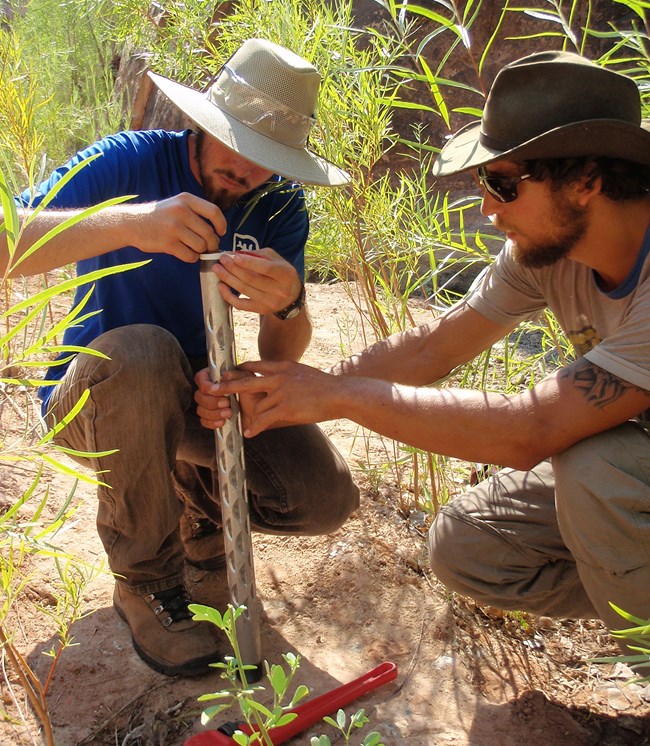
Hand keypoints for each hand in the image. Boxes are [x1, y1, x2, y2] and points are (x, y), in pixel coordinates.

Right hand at [132, 193, 225, 261]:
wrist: (132, 223)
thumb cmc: (159, 216)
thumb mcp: (177, 204)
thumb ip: (196, 213)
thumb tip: (217, 232)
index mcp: (186, 200)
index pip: (214, 212)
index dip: (221, 224)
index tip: (221, 232)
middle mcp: (181, 212)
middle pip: (209, 233)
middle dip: (212, 244)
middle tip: (209, 248)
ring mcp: (174, 228)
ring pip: (201, 246)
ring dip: (200, 251)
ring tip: (193, 249)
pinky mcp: (168, 243)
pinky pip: (190, 256)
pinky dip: (191, 258)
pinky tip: (185, 253)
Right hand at [194, 366, 262, 429]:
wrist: (262, 414)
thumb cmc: (257, 394)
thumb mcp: (249, 381)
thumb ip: (236, 376)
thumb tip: (223, 375)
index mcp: (217, 378)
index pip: (200, 378)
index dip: (204, 385)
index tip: (214, 390)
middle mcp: (212, 392)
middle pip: (198, 396)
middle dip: (211, 401)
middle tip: (226, 403)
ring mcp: (212, 406)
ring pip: (200, 410)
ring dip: (213, 413)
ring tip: (229, 413)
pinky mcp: (214, 419)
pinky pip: (204, 421)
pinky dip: (212, 422)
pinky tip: (223, 422)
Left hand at [208, 360, 335, 436]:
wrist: (340, 394)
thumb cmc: (323, 386)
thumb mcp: (301, 372)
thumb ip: (285, 375)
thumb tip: (273, 380)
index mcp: (282, 366)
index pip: (253, 365)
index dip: (238, 370)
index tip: (227, 374)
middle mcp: (279, 377)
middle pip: (246, 380)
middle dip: (227, 386)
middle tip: (212, 389)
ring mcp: (282, 392)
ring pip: (257, 405)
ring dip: (250, 417)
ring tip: (243, 424)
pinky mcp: (286, 407)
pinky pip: (264, 419)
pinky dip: (255, 427)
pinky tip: (249, 433)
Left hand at [212, 247, 301, 314]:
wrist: (291, 296)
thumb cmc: (280, 272)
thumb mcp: (275, 259)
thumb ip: (256, 255)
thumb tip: (233, 254)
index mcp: (285, 274)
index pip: (266, 268)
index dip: (248, 263)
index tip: (233, 256)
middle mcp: (279, 290)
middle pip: (251, 279)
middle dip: (233, 268)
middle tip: (221, 260)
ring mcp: (270, 302)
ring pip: (244, 290)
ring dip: (228, 278)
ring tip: (217, 269)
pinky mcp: (261, 310)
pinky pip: (241, 305)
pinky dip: (228, 296)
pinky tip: (221, 286)